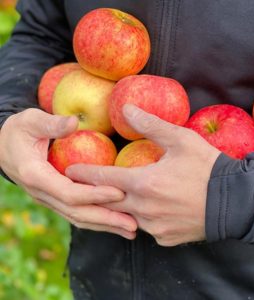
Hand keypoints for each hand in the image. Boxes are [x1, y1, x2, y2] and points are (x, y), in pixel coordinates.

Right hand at [0, 108, 136, 238]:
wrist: (3, 147)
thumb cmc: (19, 131)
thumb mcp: (30, 121)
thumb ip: (51, 123)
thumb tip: (73, 122)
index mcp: (36, 175)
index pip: (69, 192)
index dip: (94, 194)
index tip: (120, 193)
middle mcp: (42, 193)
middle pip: (77, 213)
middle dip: (106, 219)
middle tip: (133, 225)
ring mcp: (49, 199)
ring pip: (78, 218)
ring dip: (105, 225)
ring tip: (130, 230)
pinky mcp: (56, 199)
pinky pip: (77, 213)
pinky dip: (98, 220)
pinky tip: (115, 222)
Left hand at [66, 104, 220, 245]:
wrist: (235, 201)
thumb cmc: (208, 167)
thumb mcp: (181, 139)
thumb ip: (150, 125)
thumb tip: (125, 109)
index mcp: (144, 184)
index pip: (103, 179)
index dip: (84, 173)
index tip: (70, 171)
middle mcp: (144, 209)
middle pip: (109, 201)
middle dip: (95, 193)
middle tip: (83, 185)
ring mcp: (154, 227)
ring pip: (126, 216)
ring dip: (119, 205)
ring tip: (114, 196)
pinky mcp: (165, 238)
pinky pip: (145, 227)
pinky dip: (141, 217)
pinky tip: (147, 209)